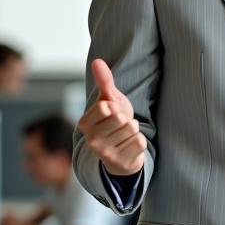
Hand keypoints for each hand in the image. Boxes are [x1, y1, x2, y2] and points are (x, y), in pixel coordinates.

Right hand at [78, 58, 146, 176]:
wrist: (123, 151)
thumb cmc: (114, 122)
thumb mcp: (110, 100)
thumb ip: (104, 81)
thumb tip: (97, 61)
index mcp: (84, 123)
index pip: (105, 108)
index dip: (115, 107)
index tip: (111, 114)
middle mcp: (91, 140)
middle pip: (121, 118)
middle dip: (126, 119)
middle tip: (121, 126)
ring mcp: (105, 154)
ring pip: (131, 129)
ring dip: (133, 130)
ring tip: (125, 136)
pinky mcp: (120, 163)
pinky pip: (140, 142)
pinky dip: (140, 141)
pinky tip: (130, 146)